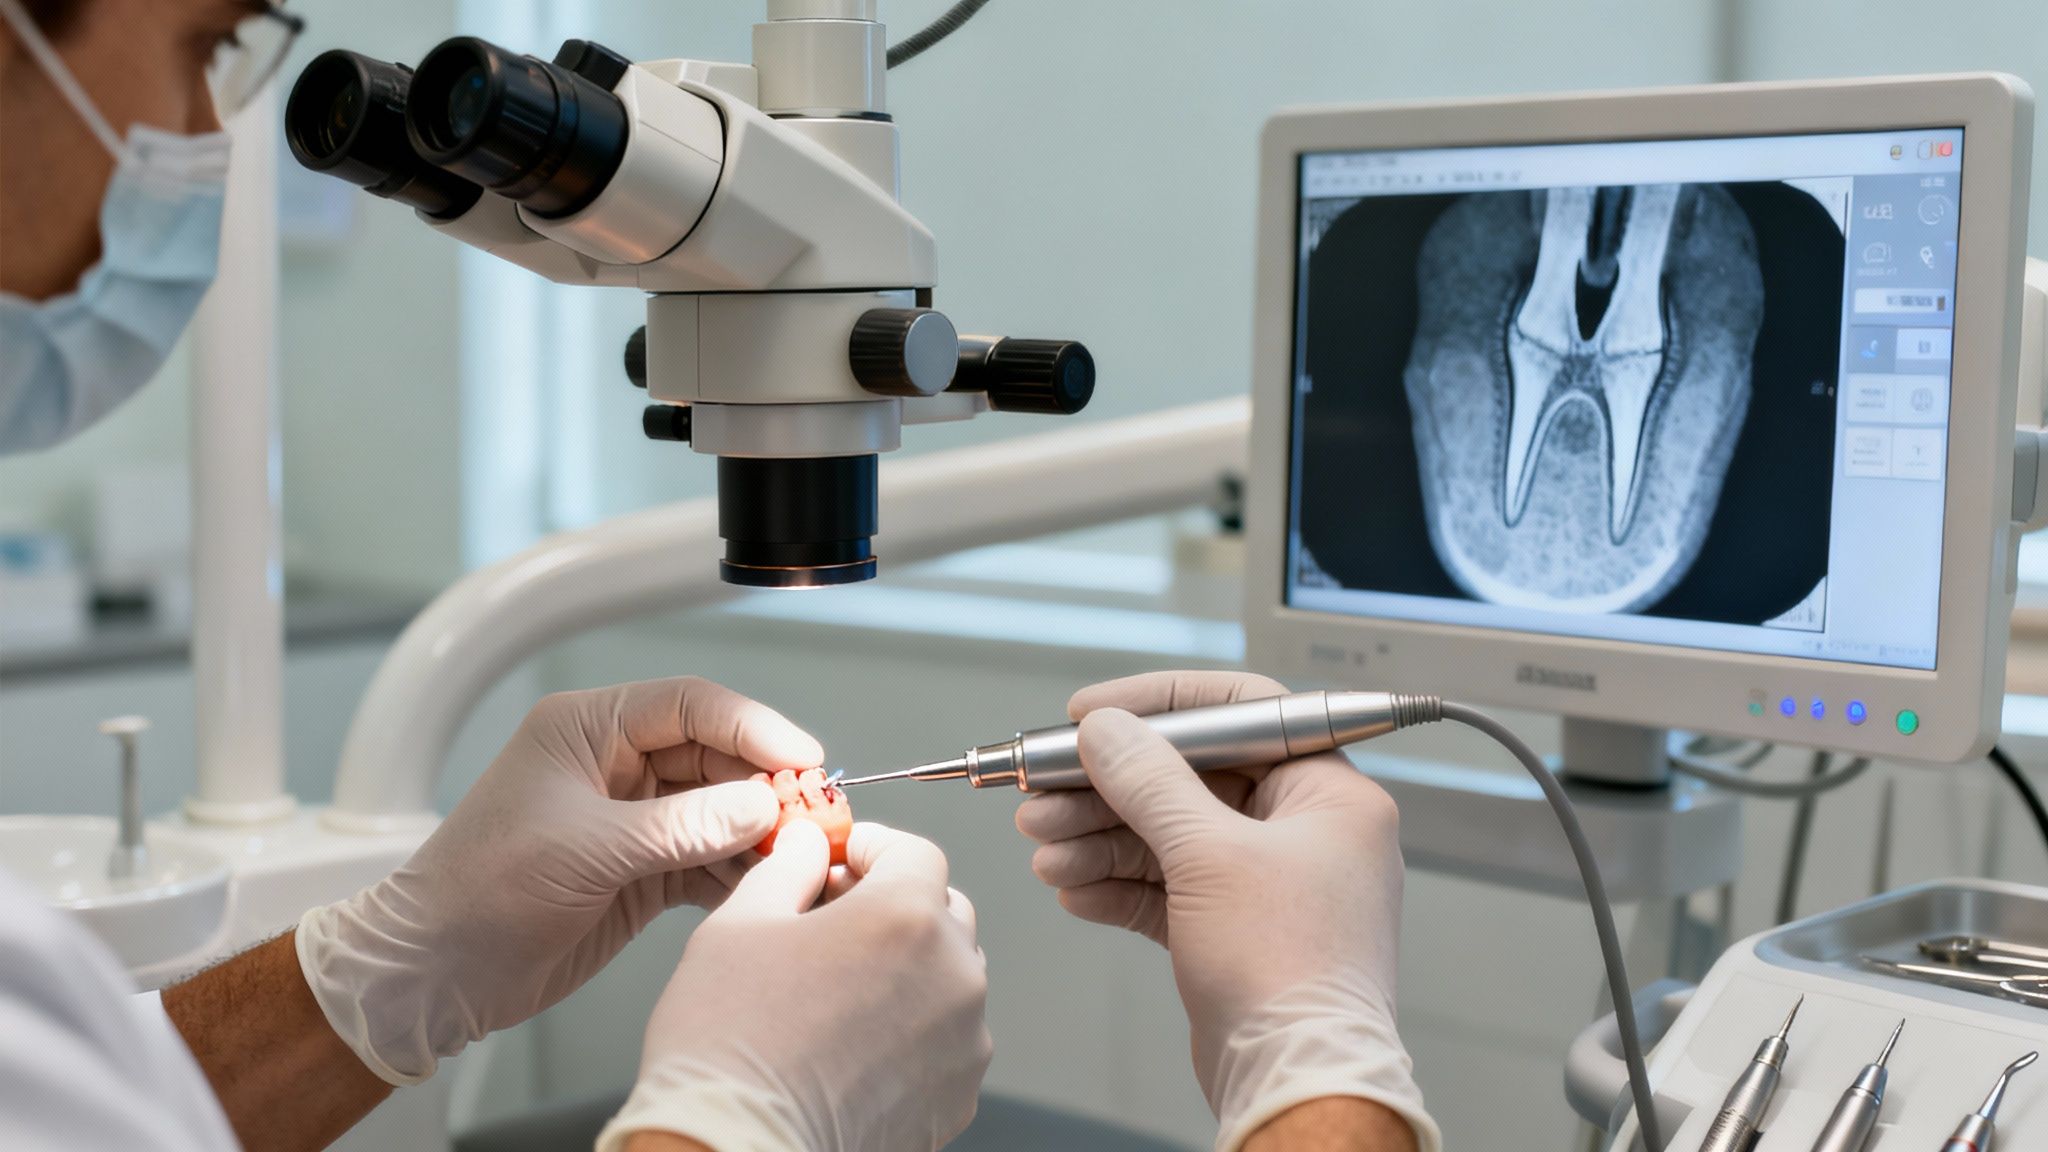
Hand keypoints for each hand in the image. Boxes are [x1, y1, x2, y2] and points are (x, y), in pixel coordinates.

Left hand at [297, 676, 821, 1083]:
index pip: (690, 706)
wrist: (436, 973)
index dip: (753, 726)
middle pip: (718, 757)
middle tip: (817, 816)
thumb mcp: (588, 850)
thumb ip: (683, 826)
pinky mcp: (643, 872)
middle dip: (769, 785)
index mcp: (588, 729)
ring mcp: (633, 820)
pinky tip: (769, 889)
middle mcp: (615, 766)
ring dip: (763, 833)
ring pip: (722, 811)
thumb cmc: (479, 892)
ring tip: (804, 856)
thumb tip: (763, 804)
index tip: (803, 757)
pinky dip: (742, 875)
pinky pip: (711, 861)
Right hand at [597, 821, 991, 1151]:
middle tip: (832, 917)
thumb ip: (789, 869)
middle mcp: (952, 975)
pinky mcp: (957, 1095)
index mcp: (905, 918)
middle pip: (942, 910)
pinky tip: (855, 1040)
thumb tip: (809, 847)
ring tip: (839, 988)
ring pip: (949, 976)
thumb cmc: (729, 1045)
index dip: (873, 847)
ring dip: (908, 967)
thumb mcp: (740, 924)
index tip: (842, 857)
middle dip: (893, 903)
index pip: (915, 853)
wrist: (736, 1148)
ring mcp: (963, 1041)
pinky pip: (948, 1038)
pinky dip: (914, 1027)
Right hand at [1015, 670, 1439, 1151]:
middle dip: (1110, 788)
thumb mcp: (1210, 856)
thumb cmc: (1290, 973)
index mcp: (1329, 795)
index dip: (1161, 704)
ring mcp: (1269, 886)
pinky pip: (1168, 890)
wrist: (1295, 1083)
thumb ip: (1150, 782)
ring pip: (1170, 838)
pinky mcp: (1235, 933)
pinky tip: (1074, 889)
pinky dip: (1119, 887)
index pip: (1242, 712)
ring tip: (1044, 846)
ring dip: (1100, 839)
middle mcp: (1305, 833)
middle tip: (1044, 790)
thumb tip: (1107, 730)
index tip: (1095, 710)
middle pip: (1191, 779)